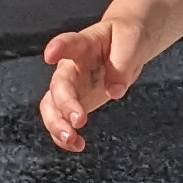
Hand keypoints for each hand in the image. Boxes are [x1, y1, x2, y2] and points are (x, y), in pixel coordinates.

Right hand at [37, 18, 144, 149]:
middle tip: (79, 120)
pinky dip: (64, 136)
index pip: (69, 43)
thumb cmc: (126, 37)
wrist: (125, 45)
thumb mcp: (132, 41)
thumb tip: (114, 92)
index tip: (50, 55)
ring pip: (51, 106)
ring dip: (57, 125)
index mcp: (84, 44)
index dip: (58, 48)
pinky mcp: (73, 102)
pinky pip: (61, 120)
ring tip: (72, 139)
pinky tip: (77, 145)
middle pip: (59, 84)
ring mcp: (70, 86)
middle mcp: (71, 66)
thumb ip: (123, 63)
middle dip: (65, 103)